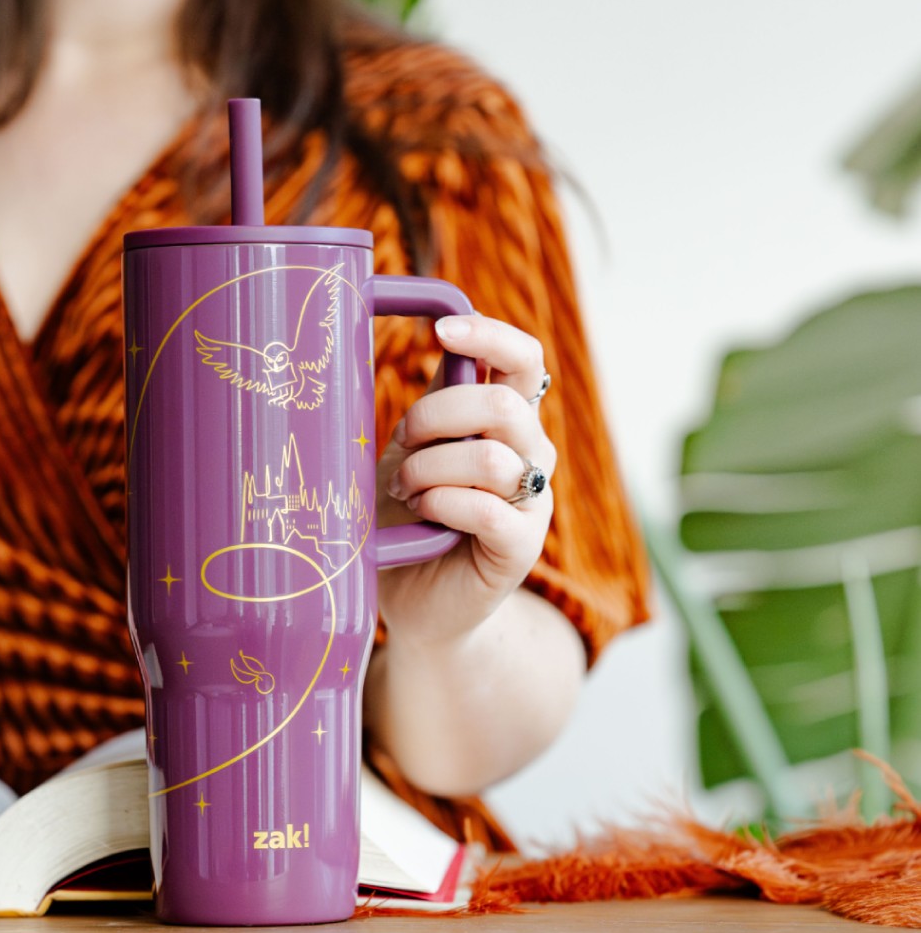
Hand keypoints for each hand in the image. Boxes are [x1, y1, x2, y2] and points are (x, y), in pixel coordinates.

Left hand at [375, 313, 555, 648]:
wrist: (416, 602)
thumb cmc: (408, 520)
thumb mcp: (408, 453)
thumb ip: (427, 407)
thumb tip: (415, 340)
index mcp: (506, 420)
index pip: (523, 359)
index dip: (489, 334)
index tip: (441, 330)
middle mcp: (529, 453)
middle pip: (502, 402)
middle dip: (436, 415)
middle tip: (401, 443)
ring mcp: (532, 500)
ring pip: (490, 455)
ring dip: (429, 469)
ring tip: (404, 490)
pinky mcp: (521, 545)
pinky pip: (487, 508)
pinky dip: (442, 503)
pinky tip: (422, 513)